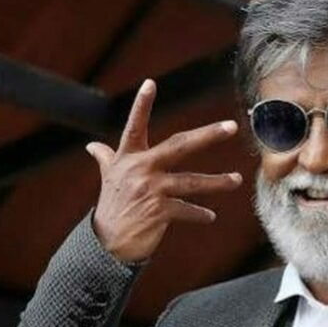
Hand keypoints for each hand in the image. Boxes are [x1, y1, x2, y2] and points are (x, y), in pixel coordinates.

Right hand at [85, 79, 241, 262]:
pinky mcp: (159, 212)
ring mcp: (151, 190)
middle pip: (179, 146)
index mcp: (128, 158)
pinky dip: (199, 214)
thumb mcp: (108, 179)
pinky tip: (210, 217)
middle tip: (231, 127)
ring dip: (217, 182)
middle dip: (208, 135)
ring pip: (192, 181)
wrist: (107, 243)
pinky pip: (187, 210)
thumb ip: (105, 158)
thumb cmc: (112, 206)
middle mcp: (140, 170)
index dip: (141, 105)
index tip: (151, 83)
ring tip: (236, 180)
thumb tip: (91, 145)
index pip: (134, 126)